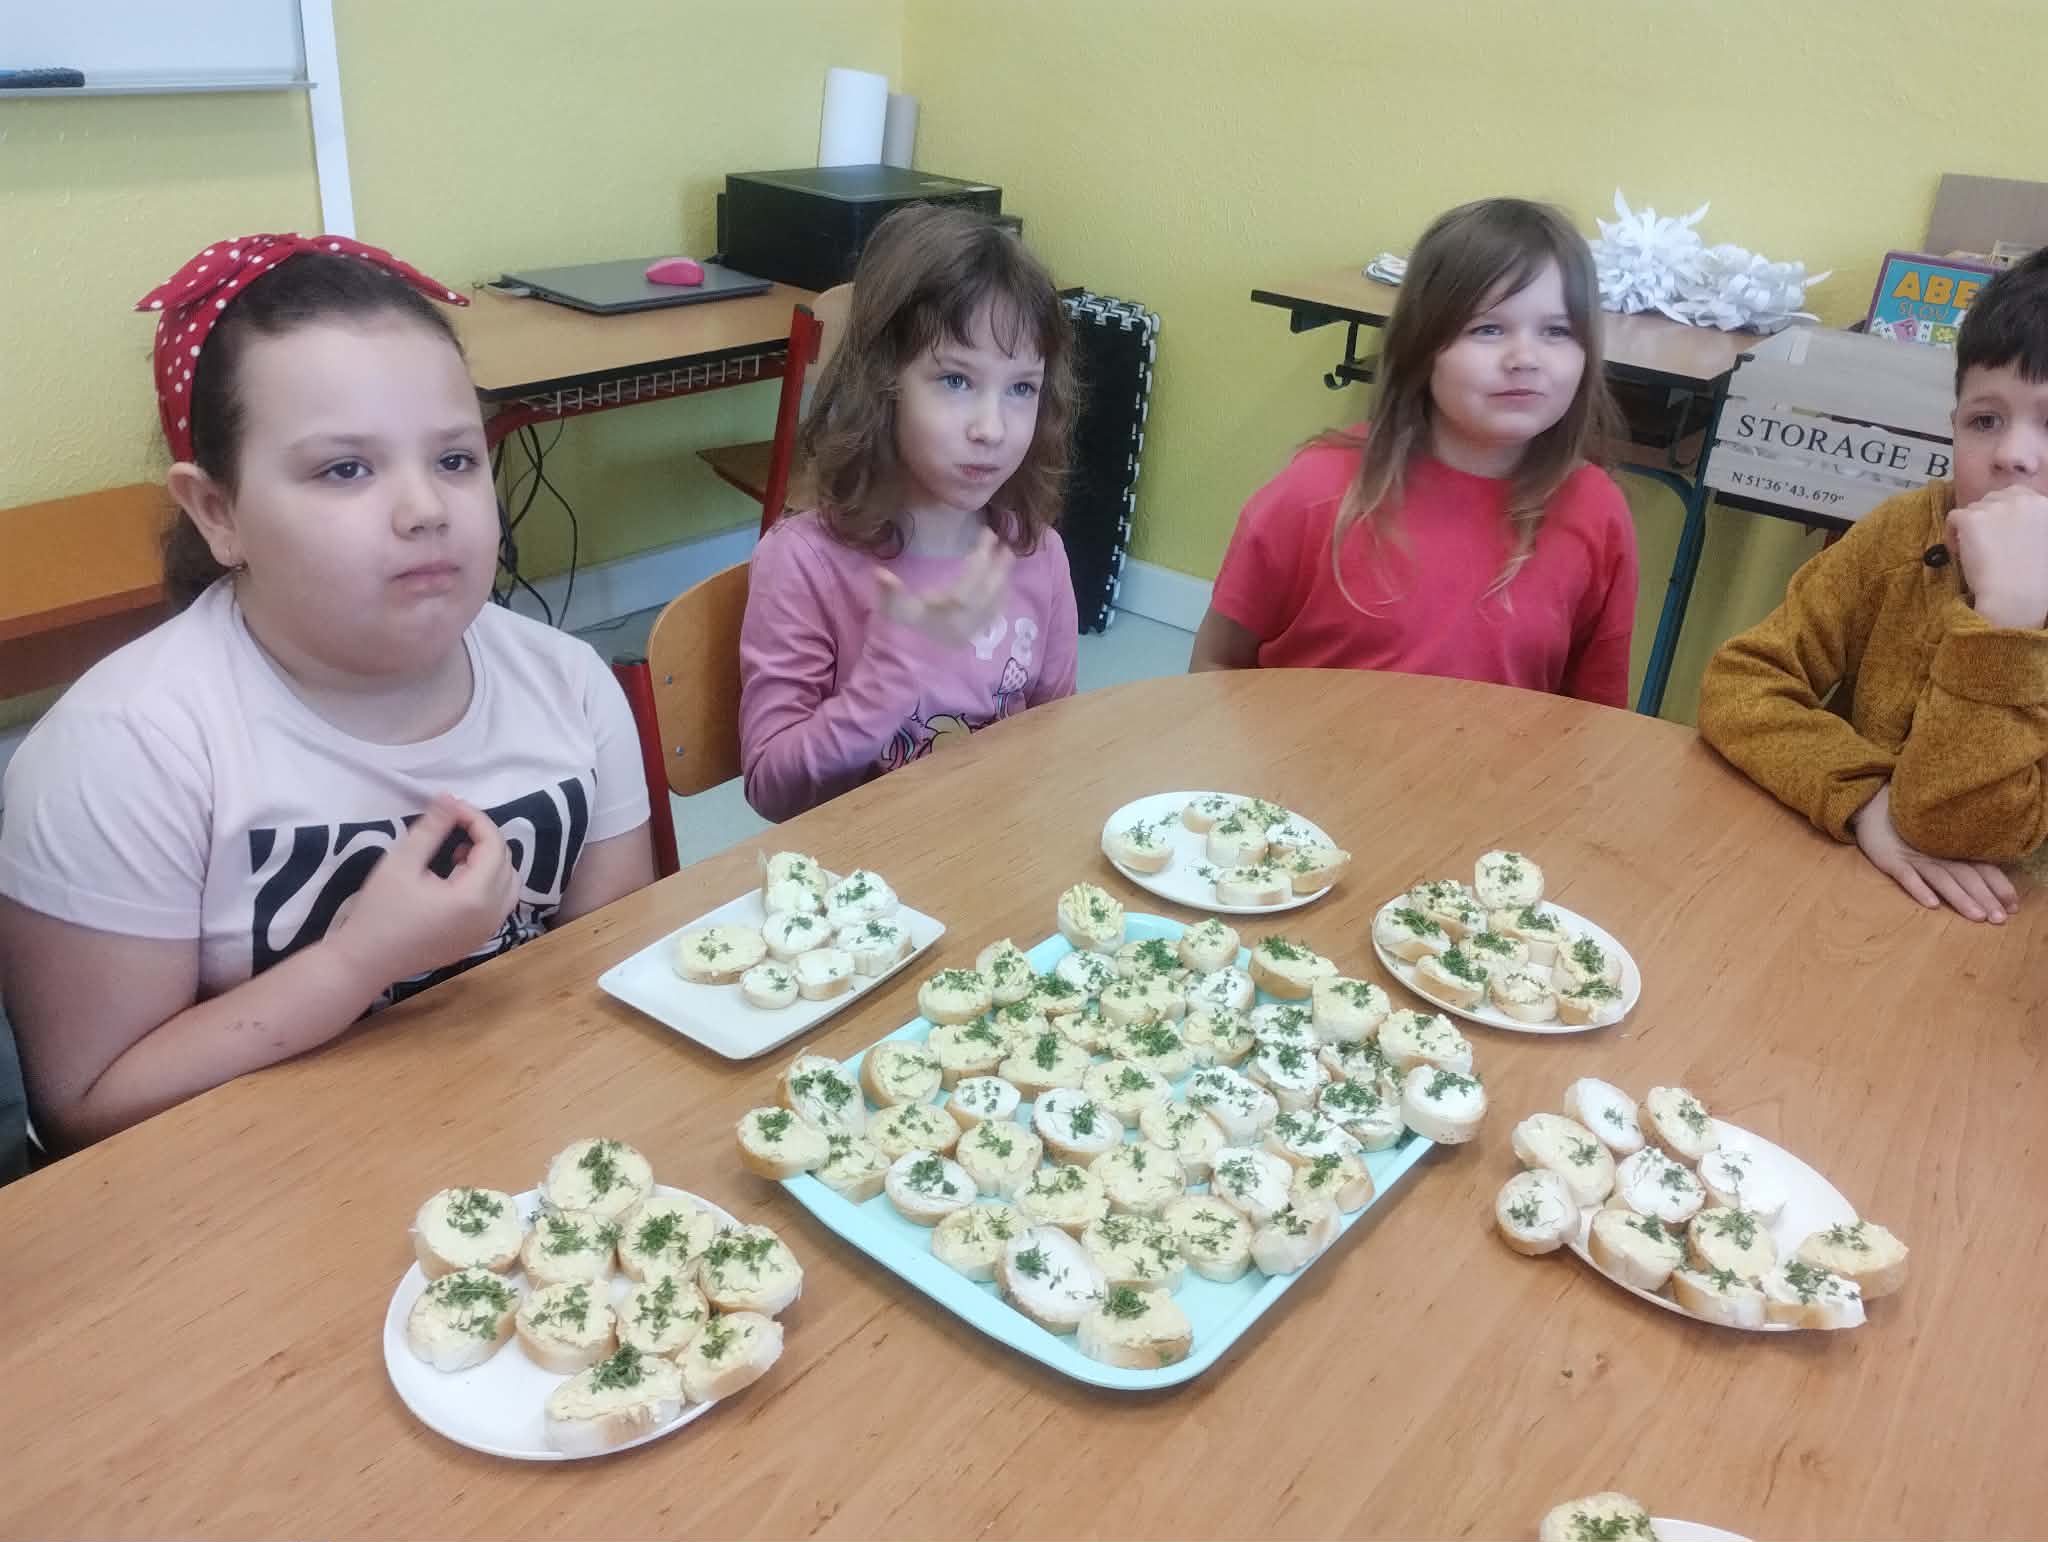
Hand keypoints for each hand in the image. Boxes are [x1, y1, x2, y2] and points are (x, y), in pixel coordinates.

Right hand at [329, 795, 519, 980]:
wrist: (365, 963)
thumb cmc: (379, 912)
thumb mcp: (401, 863)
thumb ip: (432, 828)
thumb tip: (450, 798)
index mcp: (476, 897)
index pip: (494, 845)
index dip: (477, 820)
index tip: (452, 808)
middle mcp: (491, 916)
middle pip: (506, 863)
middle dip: (484, 839)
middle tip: (454, 827)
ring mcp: (488, 931)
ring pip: (509, 884)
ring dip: (490, 861)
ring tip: (457, 854)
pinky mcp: (478, 940)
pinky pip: (499, 904)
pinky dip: (488, 884)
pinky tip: (457, 879)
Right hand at [874, 528, 1013, 645]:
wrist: (915, 660)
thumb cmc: (906, 627)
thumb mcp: (895, 609)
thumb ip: (889, 592)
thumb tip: (878, 571)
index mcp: (948, 613)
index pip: (968, 583)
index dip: (980, 558)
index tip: (986, 534)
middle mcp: (966, 622)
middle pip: (988, 592)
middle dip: (999, 567)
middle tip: (1006, 545)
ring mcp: (974, 629)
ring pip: (995, 602)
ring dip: (1004, 578)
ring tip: (1008, 557)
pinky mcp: (978, 633)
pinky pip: (995, 611)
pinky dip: (1001, 594)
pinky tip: (1003, 582)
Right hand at [1851, 782, 2019, 922]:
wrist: (1871, 808)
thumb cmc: (1904, 832)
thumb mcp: (1934, 843)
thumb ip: (1955, 859)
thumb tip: (1985, 881)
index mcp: (1950, 850)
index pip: (1981, 868)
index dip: (1999, 886)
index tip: (2014, 906)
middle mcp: (1936, 854)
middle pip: (1966, 876)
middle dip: (1985, 898)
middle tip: (2000, 919)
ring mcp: (1913, 857)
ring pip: (1942, 879)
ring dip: (1960, 898)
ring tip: (1976, 916)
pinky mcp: (1890, 860)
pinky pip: (1906, 876)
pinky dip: (1919, 888)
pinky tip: (1932, 904)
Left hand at [1947, 486, 2047, 629]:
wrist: (2017, 595)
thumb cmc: (2034, 578)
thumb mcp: (2044, 541)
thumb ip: (2031, 525)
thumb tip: (2013, 527)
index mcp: (2042, 504)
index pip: (2016, 495)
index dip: (2003, 514)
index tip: (2000, 533)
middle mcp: (2021, 500)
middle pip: (1992, 499)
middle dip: (1986, 519)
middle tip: (1986, 544)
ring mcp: (1996, 507)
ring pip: (1973, 509)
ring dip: (1970, 528)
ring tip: (1975, 553)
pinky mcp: (1972, 519)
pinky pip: (1953, 518)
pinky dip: (1951, 534)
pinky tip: (1959, 553)